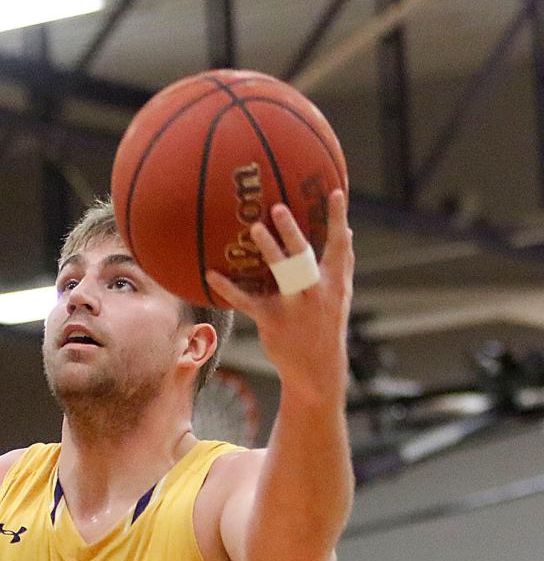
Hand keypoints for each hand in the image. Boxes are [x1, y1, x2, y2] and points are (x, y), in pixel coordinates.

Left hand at [205, 189, 351, 406]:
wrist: (316, 368)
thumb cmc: (327, 326)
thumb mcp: (341, 297)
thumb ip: (343, 266)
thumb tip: (349, 234)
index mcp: (335, 282)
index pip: (338, 245)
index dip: (338, 219)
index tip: (335, 192)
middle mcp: (316, 290)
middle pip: (304, 255)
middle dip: (292, 232)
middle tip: (278, 208)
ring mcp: (294, 305)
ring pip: (281, 273)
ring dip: (268, 249)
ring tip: (253, 228)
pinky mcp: (272, 320)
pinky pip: (247, 301)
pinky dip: (227, 287)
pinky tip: (210, 274)